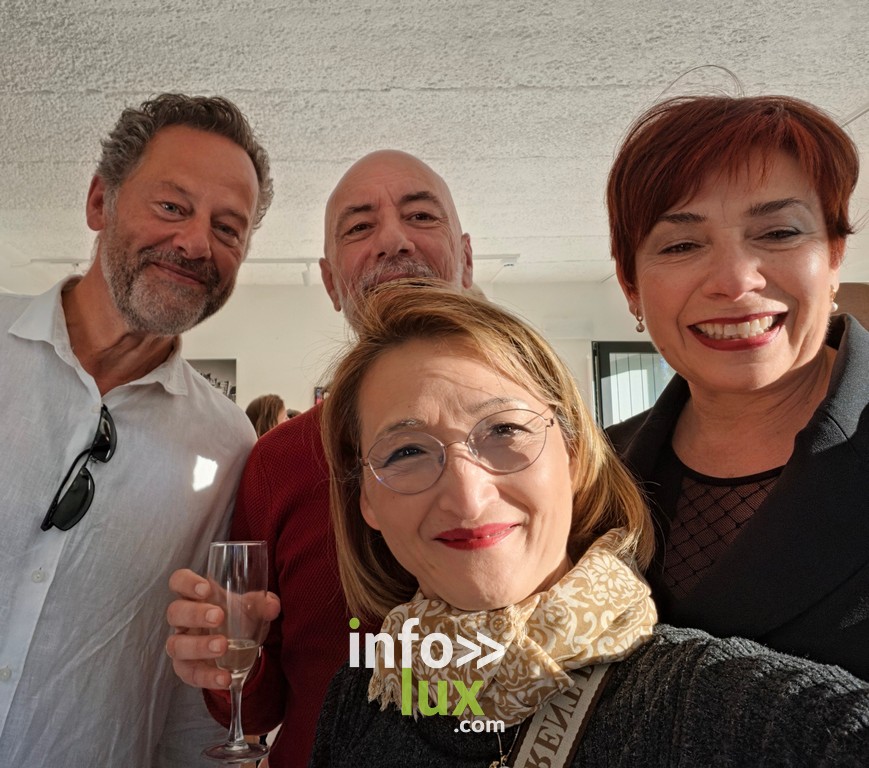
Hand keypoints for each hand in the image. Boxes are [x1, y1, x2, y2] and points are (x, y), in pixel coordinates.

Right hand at [165, 568, 280, 688]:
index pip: (179, 581)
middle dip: (195, 614)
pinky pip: (189, 674)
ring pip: (176, 644)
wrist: (241, 649)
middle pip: (175, 612)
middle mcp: (184, 619)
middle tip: (218, 617)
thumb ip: (262, 604)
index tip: (205, 589)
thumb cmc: (238, 618)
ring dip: (198, 646)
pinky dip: (207, 677)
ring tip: (222, 647)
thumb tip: (272, 606)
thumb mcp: (251, 608)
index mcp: (196, 597)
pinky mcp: (186, 669)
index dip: (186, 583)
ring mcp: (181, 644)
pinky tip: (225, 677)